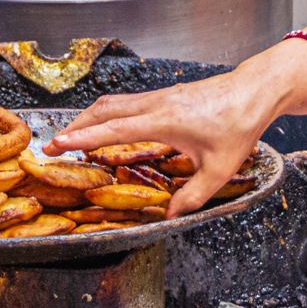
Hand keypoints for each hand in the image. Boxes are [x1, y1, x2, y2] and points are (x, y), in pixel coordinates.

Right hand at [47, 68, 285, 215]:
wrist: (255, 90)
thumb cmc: (239, 124)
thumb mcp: (219, 169)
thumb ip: (192, 196)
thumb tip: (169, 217)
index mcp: (164, 120)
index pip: (113, 129)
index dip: (82, 138)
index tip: (57, 145)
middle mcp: (156, 104)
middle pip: (103, 110)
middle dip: (74, 127)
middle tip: (51, 146)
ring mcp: (159, 97)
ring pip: (112, 103)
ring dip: (87, 118)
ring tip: (70, 137)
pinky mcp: (164, 96)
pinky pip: (125, 102)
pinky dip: (105, 114)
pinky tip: (104, 128)